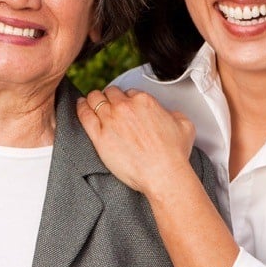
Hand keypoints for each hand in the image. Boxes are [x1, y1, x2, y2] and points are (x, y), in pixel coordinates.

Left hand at [77, 86, 195, 195]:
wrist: (163, 174)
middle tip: (108, 104)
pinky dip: (81, 107)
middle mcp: (125, 107)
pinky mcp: (99, 135)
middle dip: (109, 97)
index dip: (126, 99)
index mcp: (144, 101)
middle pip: (110, 93)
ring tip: (91, 102)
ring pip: (95, 99)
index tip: (124, 105)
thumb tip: (167, 114)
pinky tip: (81, 106)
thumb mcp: (184, 125)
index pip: (129, 92)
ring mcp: (110, 120)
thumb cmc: (173, 154)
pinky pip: (84, 114)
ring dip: (93, 99)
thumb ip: (173, 114)